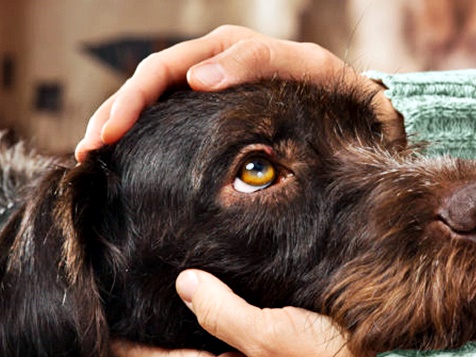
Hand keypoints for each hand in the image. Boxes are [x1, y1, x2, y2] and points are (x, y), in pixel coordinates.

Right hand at [76, 24, 397, 160]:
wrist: (353, 106)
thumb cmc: (333, 88)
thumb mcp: (306, 67)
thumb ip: (256, 62)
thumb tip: (197, 78)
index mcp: (226, 51)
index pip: (164, 68)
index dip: (133, 98)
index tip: (111, 132)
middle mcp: (212, 66)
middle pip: (148, 84)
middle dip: (115, 113)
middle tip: (90, 149)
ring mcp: (211, 90)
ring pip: (154, 102)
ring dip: (120, 124)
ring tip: (94, 154)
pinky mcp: (215, 115)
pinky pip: (173, 119)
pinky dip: (145, 135)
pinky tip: (128, 156)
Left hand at [112, 270, 366, 356]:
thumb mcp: (272, 340)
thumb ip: (225, 315)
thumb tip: (185, 285)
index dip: (137, 346)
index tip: (109, 327)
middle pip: (189, 348)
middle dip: (160, 329)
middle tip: (134, 302)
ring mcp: (265, 354)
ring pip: (216, 332)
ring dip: (193, 313)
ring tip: (172, 288)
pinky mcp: (286, 335)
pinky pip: (245, 318)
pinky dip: (227, 304)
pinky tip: (229, 284)